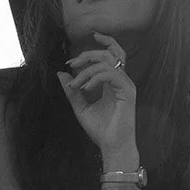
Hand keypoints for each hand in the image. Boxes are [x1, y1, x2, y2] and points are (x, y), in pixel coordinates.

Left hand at [58, 33, 138, 159]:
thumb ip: (72, 91)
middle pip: (109, 53)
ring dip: (87, 70)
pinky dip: (95, 78)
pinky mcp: (128, 91)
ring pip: (107, 62)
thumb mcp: (80, 107)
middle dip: (88, 55)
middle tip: (71, 64)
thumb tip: (61, 74)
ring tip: (76, 85)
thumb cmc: (100, 130)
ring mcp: (126, 85)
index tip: (83, 45)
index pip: (112, 54)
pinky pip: (110, 74)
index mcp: (112, 82)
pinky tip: (85, 88)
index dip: (103, 42)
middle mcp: (121, 80)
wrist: (111, 146)